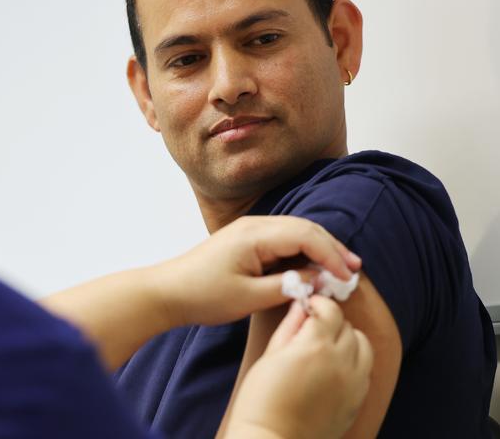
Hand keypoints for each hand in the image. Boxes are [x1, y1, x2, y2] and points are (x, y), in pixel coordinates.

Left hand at [155, 216, 361, 327]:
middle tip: (354, 270)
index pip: (305, 236)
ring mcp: (250, 230)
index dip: (331, 255)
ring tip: (340, 269)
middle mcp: (254, 225)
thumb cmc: (203, 295)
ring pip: (295, 232)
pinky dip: (302, 252)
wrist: (169, 291)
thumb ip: (287, 285)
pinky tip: (313, 267)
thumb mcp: (248, 297)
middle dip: (331, 248)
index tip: (348, 276)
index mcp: (255, 235)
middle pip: (304, 228)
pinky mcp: (247, 240)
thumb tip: (317, 278)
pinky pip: (282, 240)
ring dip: (319, 249)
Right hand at [227, 296, 373, 438]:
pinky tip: (336, 367)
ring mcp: (353, 383)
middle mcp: (340, 361)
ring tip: (328, 346)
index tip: (308, 306)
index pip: (330, 310)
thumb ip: (290, 327)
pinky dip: (355, 362)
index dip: (319, 303)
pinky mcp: (357, 401)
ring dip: (348, 339)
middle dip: (331, 320)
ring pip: (363, 346)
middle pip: (348, 326)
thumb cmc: (261, 400)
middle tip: (314, 326)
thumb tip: (301, 305)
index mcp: (315, 346)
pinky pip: (366, 370)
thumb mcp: (270, 356)